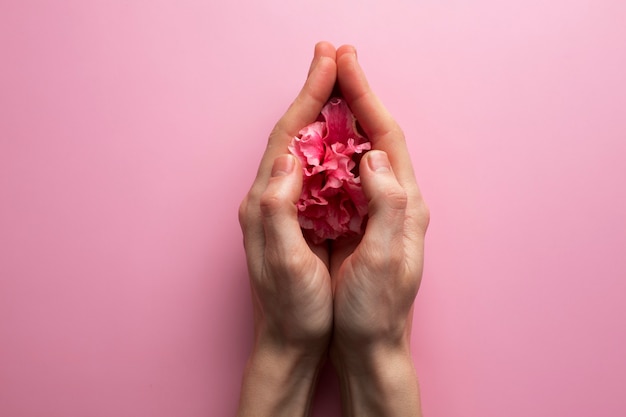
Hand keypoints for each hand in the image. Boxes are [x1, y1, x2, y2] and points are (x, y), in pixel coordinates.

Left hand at [236, 42, 336, 416]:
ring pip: (305, 149)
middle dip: (314, 93)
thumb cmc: (292, 308)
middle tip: (333, 57)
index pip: (287, 136)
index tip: (329, 63)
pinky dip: (332, 145)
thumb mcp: (284, 263)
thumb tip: (289, 159)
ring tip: (340, 84)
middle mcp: (269, 198)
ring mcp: (285, 207)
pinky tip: (346, 135)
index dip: (309, 98)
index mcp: (264, 203)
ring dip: (323, 114)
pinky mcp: (300, 218)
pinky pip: (317, 171)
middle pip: (293, 133)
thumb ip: (278, 209)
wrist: (291, 341)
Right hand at [329, 45, 429, 415]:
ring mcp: (376, 209)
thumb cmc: (376, 309)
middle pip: (375, 135)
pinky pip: (343, 174)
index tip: (345, 62)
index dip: (365, 97)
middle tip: (334, 59)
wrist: (369, 344)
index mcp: (404, 204)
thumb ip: (387, 206)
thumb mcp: (385, 261)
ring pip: (359, 150)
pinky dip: (330, 148)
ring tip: (326, 85)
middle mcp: (394, 199)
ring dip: (343, 116)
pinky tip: (317, 137)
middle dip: (355, 94)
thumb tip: (372, 156)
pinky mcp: (358, 220)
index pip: (386, 137)